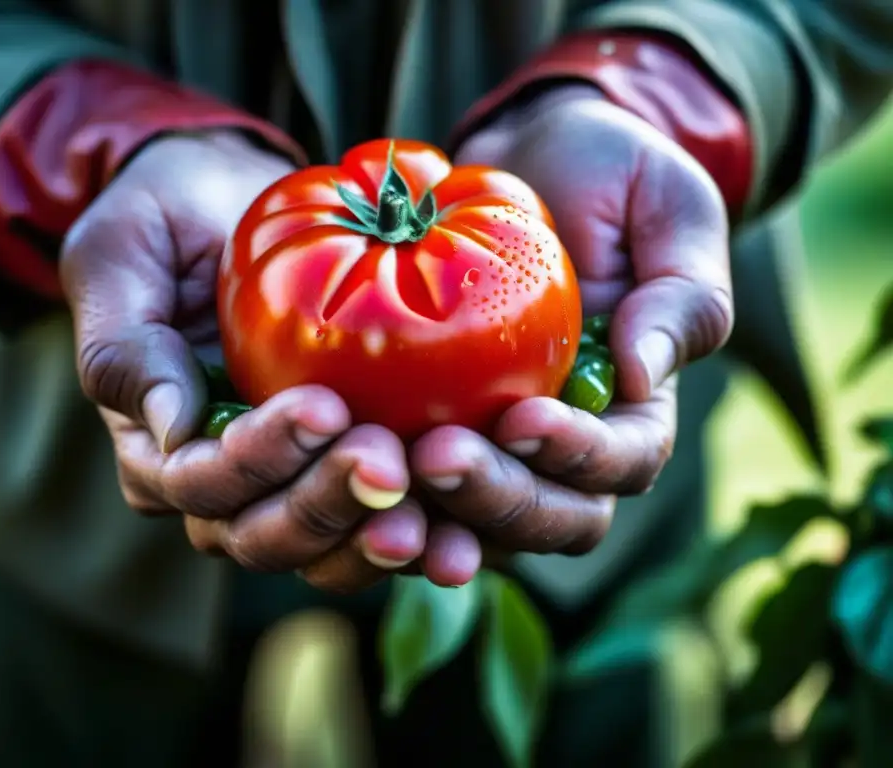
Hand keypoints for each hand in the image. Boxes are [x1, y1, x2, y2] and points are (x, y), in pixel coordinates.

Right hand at [60, 132, 478, 591]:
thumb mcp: (118, 255)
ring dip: (375, 538)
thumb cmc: (165, 220)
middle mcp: (220, 488)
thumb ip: (123, 343)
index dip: (257, 460)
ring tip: (430, 516)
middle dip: (324, 507)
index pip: (199, 482)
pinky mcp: (346, 473)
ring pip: (324, 549)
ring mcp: (288, 486)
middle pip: (263, 535)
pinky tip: (466, 533)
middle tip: (386, 463)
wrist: (228, 202)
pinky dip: (424, 533)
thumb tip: (169, 428)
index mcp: (156, 451)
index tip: (322, 407)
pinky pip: (381, 521)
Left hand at [410, 85, 732, 556]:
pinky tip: (341, 474)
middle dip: (499, 499)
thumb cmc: (609, 173)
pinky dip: (385, 496)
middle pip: (551, 515)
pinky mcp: (434, 427)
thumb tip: (643, 375)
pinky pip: (414, 486)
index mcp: (635, 406)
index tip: (524, 418)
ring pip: (480, 521)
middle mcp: (569, 443)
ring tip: (385, 483)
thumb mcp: (667, 205)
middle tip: (436, 459)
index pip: (624, 462)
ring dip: (438, 520)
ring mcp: (499, 442)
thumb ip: (681, 292)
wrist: (525, 154)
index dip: (580, 457)